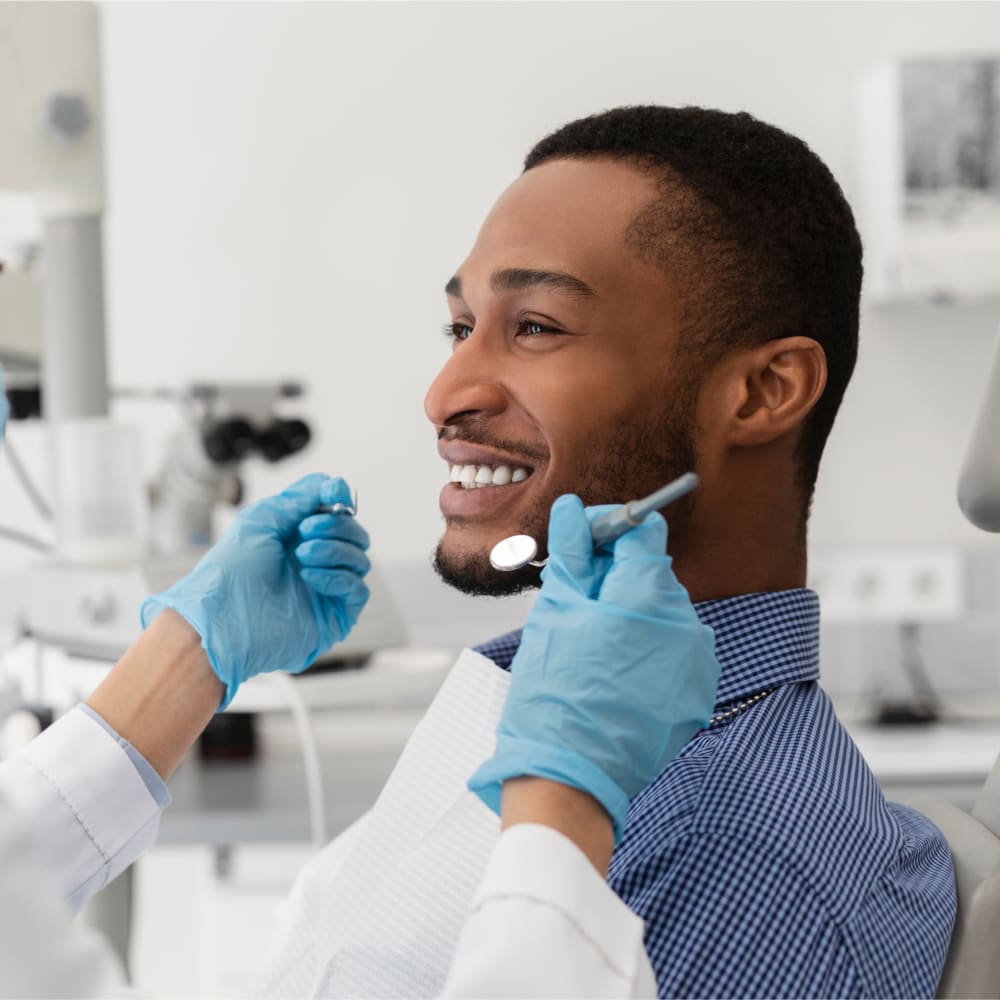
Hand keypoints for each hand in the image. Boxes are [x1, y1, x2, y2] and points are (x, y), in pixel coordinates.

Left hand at [141, 474, 369, 708]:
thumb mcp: (261, 519)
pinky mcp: (335, 615)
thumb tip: (333, 486)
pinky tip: (310, 576)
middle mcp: (316, 560)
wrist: (222, 619)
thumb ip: (299, 498)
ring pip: (359, 558)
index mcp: (298, 536)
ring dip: (334, 549)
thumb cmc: (231, 571)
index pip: (336, 511)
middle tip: (306, 531)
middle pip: (354, 532)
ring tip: (302, 556)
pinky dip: (338, 577)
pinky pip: (358, 589)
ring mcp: (327, 588)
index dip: (339, 497)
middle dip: (336, 524)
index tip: (333, 493)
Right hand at [468, 494, 719, 840]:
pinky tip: (613, 674)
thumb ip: (573, 554)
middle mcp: (687, 622)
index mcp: (649, 595)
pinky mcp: (697, 693)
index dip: (609, 530)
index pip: (643, 531)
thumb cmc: (555, 692)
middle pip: (652, 573)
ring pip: (661, 613)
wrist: (570, 777)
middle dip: (615, 577)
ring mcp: (697, 662)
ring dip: (630, 616)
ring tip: (590, 647)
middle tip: (575, 602)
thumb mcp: (555, 611)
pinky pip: (673, 651)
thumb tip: (574, 510)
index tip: (583, 544)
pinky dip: (646, 651)